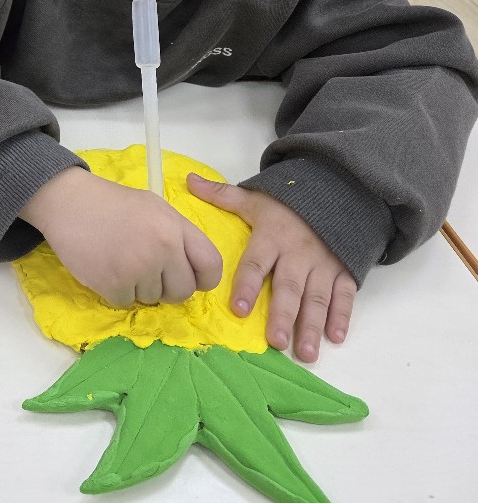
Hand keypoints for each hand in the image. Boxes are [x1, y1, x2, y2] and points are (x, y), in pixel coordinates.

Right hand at [22, 168, 223, 307]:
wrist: (68, 201)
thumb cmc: (112, 203)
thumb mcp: (155, 207)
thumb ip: (179, 236)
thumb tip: (191, 270)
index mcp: (175, 227)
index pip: (211, 266)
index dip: (202, 279)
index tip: (188, 278)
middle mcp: (162, 249)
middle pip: (182, 292)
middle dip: (167, 288)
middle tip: (146, 272)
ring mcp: (137, 268)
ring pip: (152, 299)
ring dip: (137, 287)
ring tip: (119, 261)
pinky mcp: (113, 284)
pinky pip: (126, 302)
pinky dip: (116, 291)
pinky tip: (105, 268)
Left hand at [188, 173, 356, 363]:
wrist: (335, 193)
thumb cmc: (287, 204)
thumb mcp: (255, 198)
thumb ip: (222, 195)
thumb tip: (188, 180)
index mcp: (272, 238)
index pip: (256, 263)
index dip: (246, 285)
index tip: (238, 309)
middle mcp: (297, 255)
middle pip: (288, 288)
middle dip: (282, 316)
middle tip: (276, 343)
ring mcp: (323, 265)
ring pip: (317, 298)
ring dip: (311, 326)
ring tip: (304, 353)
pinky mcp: (344, 271)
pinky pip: (345, 295)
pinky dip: (342, 316)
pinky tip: (335, 337)